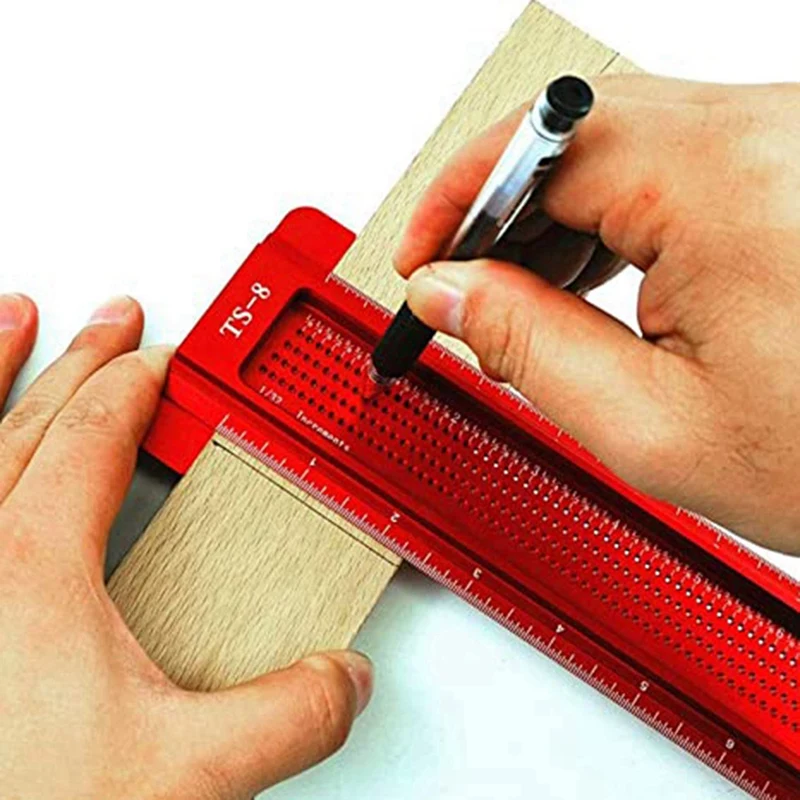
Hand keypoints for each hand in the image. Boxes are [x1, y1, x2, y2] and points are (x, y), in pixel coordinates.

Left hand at [0, 294, 371, 797]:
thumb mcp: (184, 771)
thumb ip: (285, 715)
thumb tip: (343, 680)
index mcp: (31, 568)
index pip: (95, 440)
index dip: (137, 389)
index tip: (164, 361)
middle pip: (35, 421)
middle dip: (83, 361)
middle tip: (112, 319)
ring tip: (14, 321)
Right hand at [396, 75, 799, 554]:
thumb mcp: (654, 425)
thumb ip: (527, 349)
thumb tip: (449, 295)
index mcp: (728, 181)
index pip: (539, 146)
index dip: (458, 200)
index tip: (423, 253)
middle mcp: (773, 130)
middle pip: (577, 129)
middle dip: (500, 207)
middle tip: (463, 280)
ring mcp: (794, 137)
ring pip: (623, 138)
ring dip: (556, 211)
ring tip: (527, 292)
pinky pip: (678, 155)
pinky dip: (617, 208)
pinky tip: (596, 272)